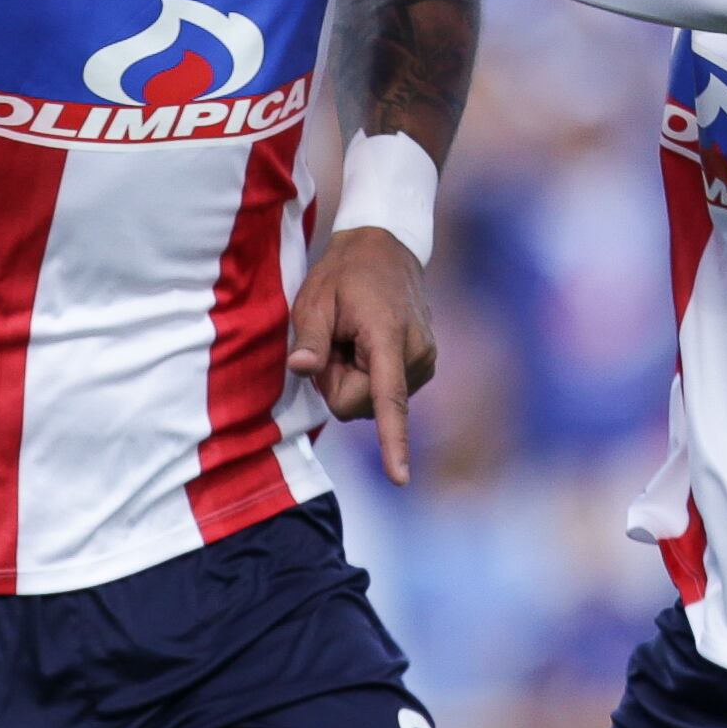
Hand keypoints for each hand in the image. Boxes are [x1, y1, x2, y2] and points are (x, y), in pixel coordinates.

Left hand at [289, 228, 436, 484]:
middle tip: (335, 341)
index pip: (389, 399)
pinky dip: (368, 376)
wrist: (386, 248)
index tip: (400, 479)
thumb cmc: (343, 274)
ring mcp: (425, 363)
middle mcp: (416, 354)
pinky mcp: (424, 368)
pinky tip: (366, 344)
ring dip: (354, 378)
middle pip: (361, 405)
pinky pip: (383, 394)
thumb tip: (301, 369)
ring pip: (372, 403)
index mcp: (389, 337)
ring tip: (354, 338)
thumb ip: (310, 337)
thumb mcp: (314, 298)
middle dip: (338, 382)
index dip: (393, 442)